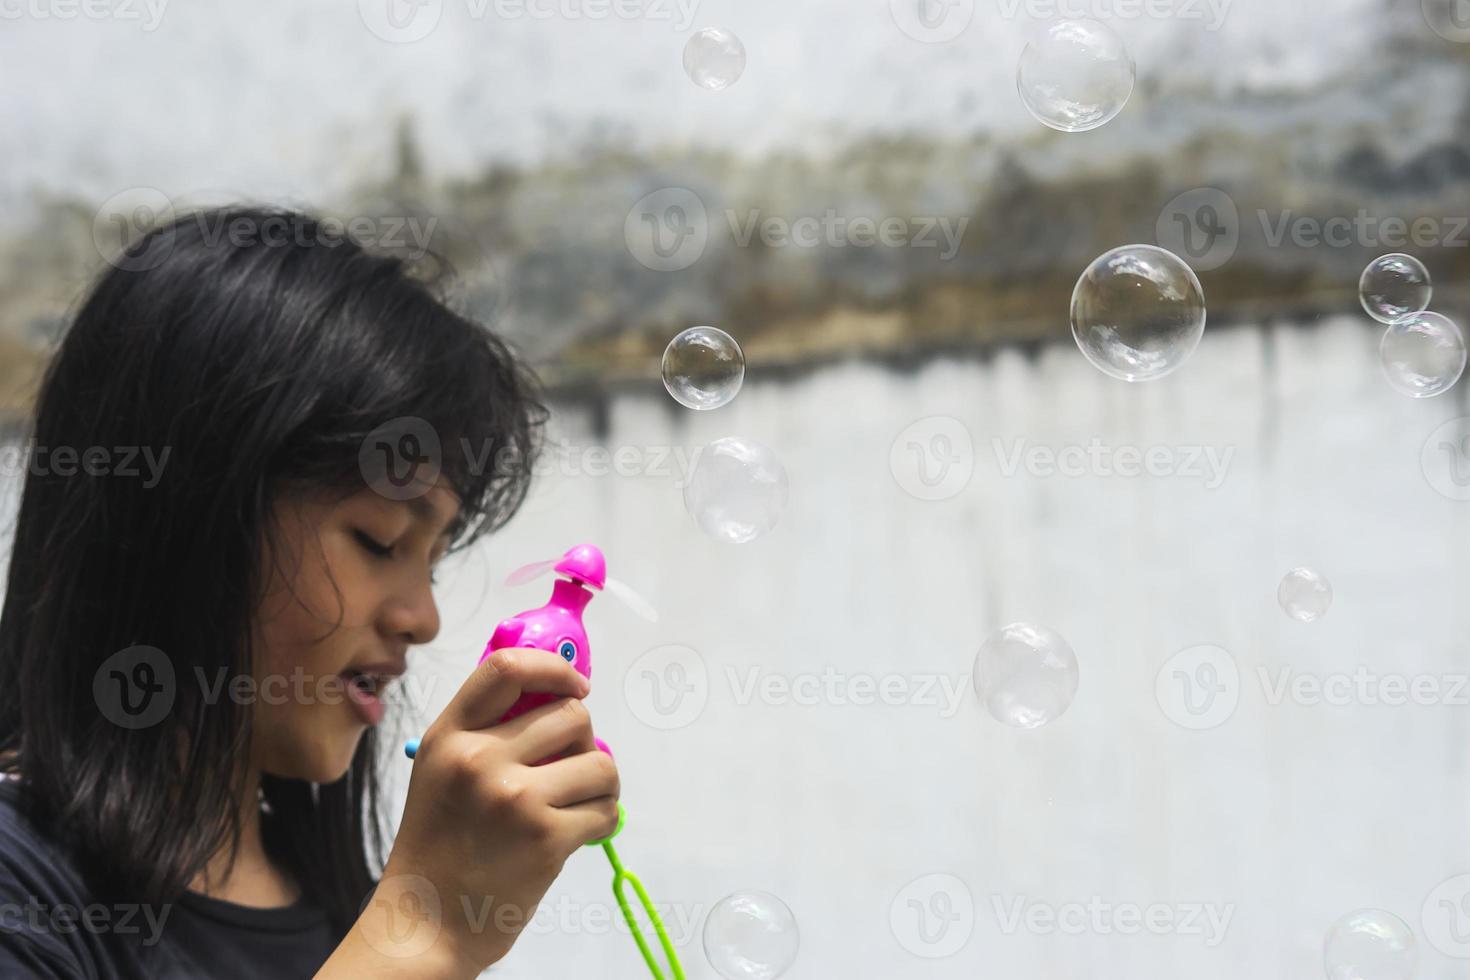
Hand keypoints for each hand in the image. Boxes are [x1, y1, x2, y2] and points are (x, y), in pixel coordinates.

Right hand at [344, 648, 620, 974]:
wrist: (426, 924)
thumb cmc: (440, 845)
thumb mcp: (442, 771)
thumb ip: (487, 730)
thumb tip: (562, 695)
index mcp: (449, 735)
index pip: (508, 667)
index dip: (556, 668)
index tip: (577, 687)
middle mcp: (479, 758)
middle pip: (571, 714)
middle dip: (583, 741)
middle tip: (568, 770)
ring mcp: (514, 797)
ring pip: (601, 761)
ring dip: (600, 784)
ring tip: (576, 805)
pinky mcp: (546, 837)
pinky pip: (606, 808)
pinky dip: (602, 821)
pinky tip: (576, 834)